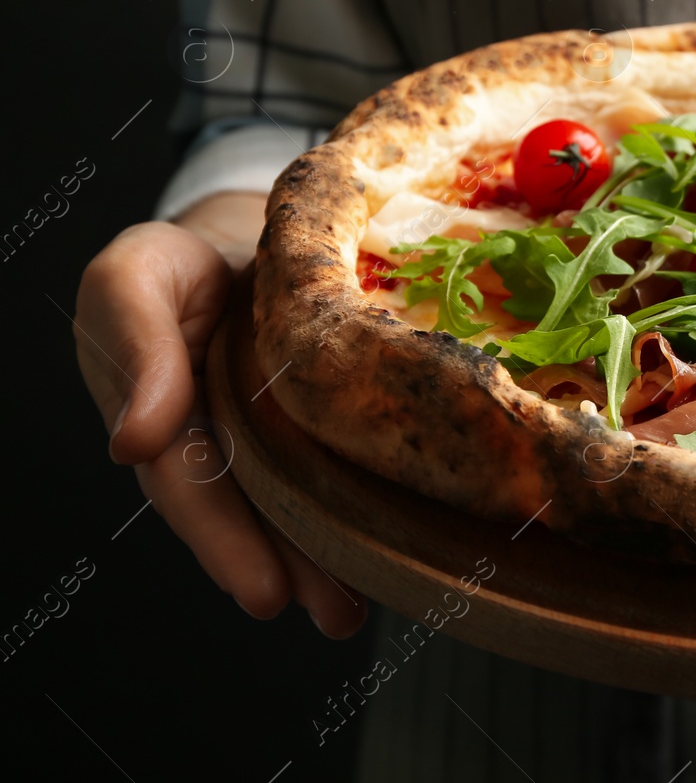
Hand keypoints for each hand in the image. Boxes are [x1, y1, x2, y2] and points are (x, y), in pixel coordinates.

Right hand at [74, 192, 366, 636]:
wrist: (255, 230)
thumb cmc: (180, 260)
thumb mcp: (136, 278)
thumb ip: (135, 347)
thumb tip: (134, 445)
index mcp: (170, 419)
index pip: (194, 488)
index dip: (226, 542)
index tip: (263, 593)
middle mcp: (226, 441)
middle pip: (259, 514)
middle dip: (295, 568)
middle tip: (335, 617)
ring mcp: (280, 434)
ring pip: (308, 502)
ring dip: (336, 558)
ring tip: (367, 607)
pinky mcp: (334, 417)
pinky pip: (350, 462)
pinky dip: (373, 503)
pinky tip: (408, 543)